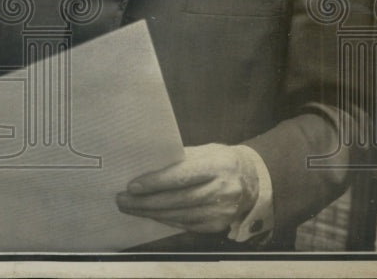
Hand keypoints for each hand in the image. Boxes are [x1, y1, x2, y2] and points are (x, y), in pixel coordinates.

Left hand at [115, 144, 259, 232]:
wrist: (253, 180)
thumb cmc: (221, 161)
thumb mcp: (204, 152)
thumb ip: (178, 159)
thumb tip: (145, 166)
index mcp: (218, 165)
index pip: (181, 176)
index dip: (155, 182)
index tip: (132, 186)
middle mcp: (223, 190)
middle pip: (178, 200)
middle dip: (146, 202)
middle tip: (123, 200)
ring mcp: (223, 211)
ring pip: (180, 215)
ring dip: (151, 213)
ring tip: (131, 208)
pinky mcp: (219, 224)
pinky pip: (187, 224)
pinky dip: (166, 220)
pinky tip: (151, 215)